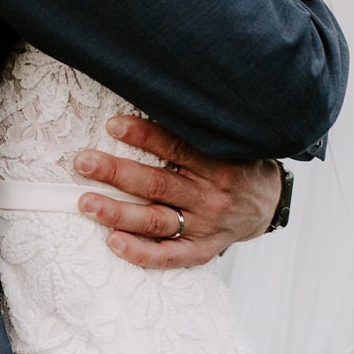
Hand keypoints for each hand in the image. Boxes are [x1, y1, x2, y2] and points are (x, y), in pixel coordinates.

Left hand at [73, 114, 282, 270]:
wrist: (270, 204)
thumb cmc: (239, 163)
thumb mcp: (229, 139)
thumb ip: (198, 128)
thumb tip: (157, 98)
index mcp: (218, 163)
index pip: (176, 147)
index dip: (144, 135)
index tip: (112, 125)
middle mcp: (211, 195)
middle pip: (157, 185)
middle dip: (116, 172)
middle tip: (83, 162)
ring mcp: (205, 225)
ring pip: (156, 220)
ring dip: (118, 213)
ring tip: (86, 203)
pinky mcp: (203, 249)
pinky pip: (170, 256)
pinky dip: (141, 253)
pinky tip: (114, 243)